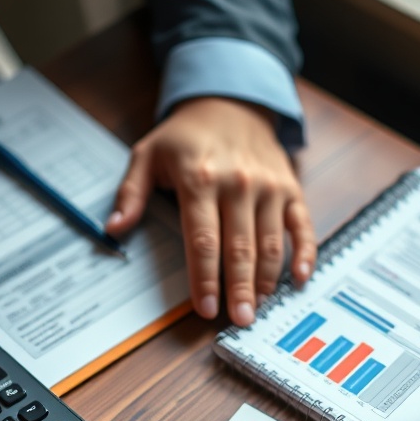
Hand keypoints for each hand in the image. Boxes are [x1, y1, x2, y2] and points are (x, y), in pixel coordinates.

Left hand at [106, 97, 315, 326]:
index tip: (206, 308)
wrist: (230, 100)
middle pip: (240, 248)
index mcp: (199, 179)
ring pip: (271, 243)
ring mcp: (269, 187)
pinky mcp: (290, 188)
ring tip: (258, 307)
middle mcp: (238, 184)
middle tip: (239, 320)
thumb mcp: (147, 155)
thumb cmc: (185, 136)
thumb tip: (114, 229)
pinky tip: (299, 279)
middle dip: (239, 288)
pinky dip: (305, 254)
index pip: (202, 240)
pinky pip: (303, 226)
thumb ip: (130, 194)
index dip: (205, 279)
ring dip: (266, 280)